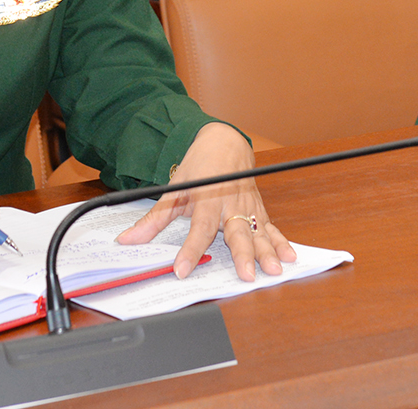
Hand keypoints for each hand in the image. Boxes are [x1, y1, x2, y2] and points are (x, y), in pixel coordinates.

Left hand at [115, 122, 296, 281]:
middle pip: (236, 232)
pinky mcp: (259, 209)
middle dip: (243, 255)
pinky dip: (281, 241)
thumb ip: (153, 219)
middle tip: (247, 275)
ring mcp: (247, 207)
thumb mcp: (173, 190)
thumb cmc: (198, 166)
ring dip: (267, 251)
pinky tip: (290, 255)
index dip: (190, 251)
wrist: (224, 141)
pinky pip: (271, 227)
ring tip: (275, 269)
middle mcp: (229, 204)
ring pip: (258, 231)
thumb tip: (127, 239)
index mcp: (206, 199)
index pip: (198, 230)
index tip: (182, 269)